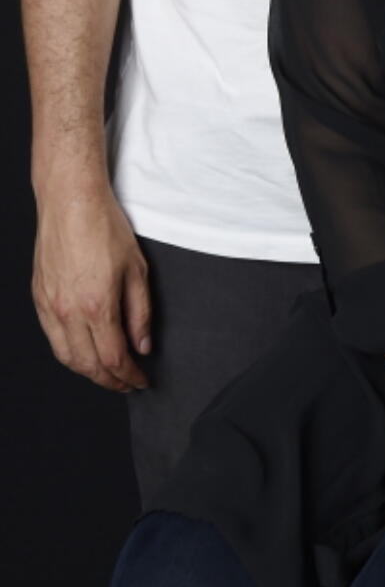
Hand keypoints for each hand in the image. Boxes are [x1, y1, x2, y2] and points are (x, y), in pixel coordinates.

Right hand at [32, 180, 150, 391]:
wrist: (70, 202)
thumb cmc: (104, 228)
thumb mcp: (136, 269)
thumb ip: (140, 312)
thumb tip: (142, 345)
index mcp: (98, 306)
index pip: (113, 358)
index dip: (129, 376)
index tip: (140, 381)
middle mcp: (69, 312)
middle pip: (88, 365)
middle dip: (110, 381)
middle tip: (126, 384)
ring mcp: (50, 307)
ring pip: (67, 357)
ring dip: (88, 371)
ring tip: (107, 373)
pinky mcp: (39, 299)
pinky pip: (52, 338)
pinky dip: (69, 353)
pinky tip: (82, 351)